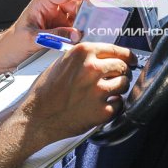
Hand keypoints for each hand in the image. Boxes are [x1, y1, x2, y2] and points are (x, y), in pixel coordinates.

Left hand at [0, 0, 87, 70]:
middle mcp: (50, 8)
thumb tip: (75, 34)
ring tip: (92, 32)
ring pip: (77, 17)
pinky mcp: (58, 30)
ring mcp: (56, 19)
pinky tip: (84, 39)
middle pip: (76, 4)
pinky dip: (80, 33)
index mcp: (42, 3)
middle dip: (87, 12)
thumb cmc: (12, 43)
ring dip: (84, 24)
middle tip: (97, 21)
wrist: (4, 55)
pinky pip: (73, 29)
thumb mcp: (33, 39)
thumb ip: (54, 36)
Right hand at [18, 42, 136, 142]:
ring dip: (117, 89)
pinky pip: (119, 104)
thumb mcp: (59, 64)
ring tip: (101, 95)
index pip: (117, 50)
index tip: (131, 60)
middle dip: (120, 73)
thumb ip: (81, 59)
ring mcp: (99, 91)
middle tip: (113, 79)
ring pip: (124, 85)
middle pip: (122, 67)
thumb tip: (100, 58)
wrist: (36, 117)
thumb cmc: (43, 93)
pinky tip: (97, 107)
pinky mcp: (102, 111)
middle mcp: (92, 69)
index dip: (127, 56)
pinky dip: (112, 106)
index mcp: (82, 53)